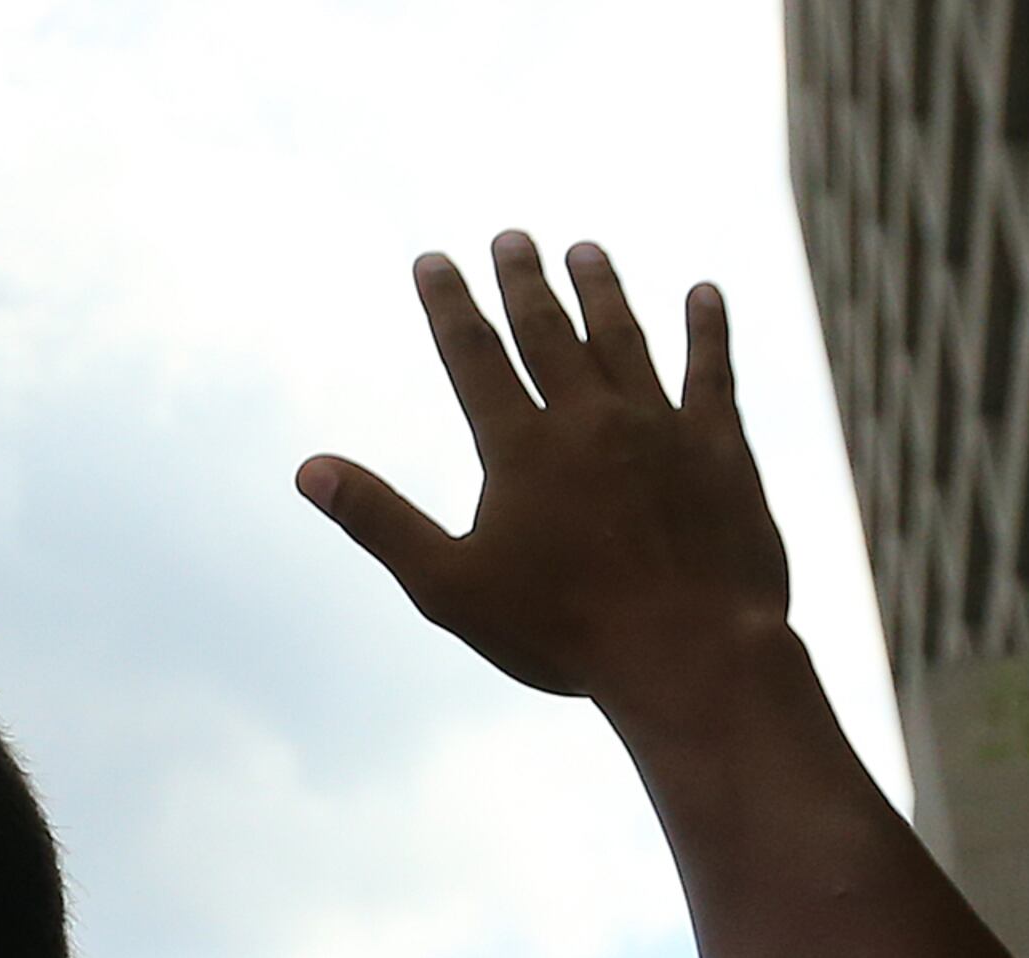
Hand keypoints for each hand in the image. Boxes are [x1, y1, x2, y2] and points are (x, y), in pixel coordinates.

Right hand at [299, 235, 789, 724]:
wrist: (688, 650)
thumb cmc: (560, 632)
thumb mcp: (449, 587)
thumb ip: (379, 521)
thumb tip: (309, 469)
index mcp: (520, 448)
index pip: (474, 356)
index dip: (449, 304)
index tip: (434, 260)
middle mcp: (590, 418)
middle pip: (549, 331)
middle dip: (526, 280)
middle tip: (514, 237)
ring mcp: (661, 425)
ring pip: (625, 337)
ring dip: (602, 290)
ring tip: (586, 250)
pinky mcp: (719, 447)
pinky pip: (711, 371)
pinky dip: (707, 329)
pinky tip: (703, 295)